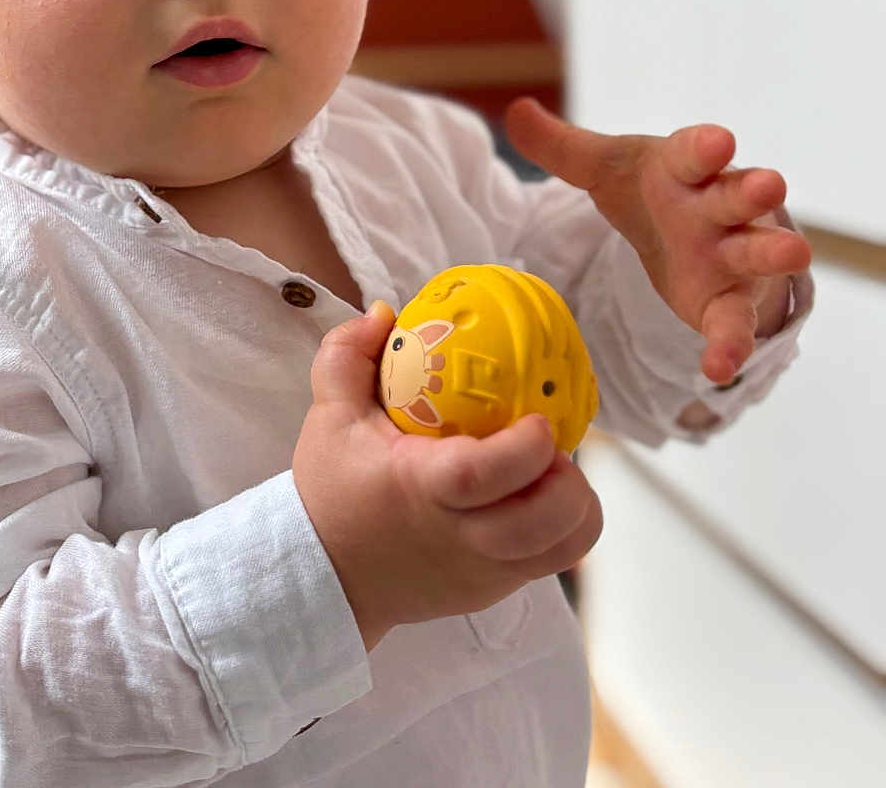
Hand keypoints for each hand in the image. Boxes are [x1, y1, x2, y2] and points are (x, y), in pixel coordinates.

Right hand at [293, 303, 602, 651]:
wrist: (326, 573)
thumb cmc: (332, 486)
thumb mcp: (329, 413)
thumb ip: (347, 353)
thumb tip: (386, 312)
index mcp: (418, 488)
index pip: (482, 476)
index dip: (526, 449)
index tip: (539, 420)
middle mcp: (458, 537)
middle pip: (544, 525)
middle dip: (569, 481)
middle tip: (553, 446)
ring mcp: (482, 572)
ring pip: (562, 551)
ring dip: (575, 508)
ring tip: (552, 473)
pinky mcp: (493, 591)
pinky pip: (550, 563)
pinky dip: (560, 529)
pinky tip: (534, 497)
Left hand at [503, 97, 811, 383]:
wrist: (683, 236)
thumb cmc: (650, 189)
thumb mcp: (604, 167)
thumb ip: (561, 147)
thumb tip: (515, 111)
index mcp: (686, 167)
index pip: (696, 152)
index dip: (705, 147)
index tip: (717, 140)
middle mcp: (718, 207)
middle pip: (739, 195)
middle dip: (753, 190)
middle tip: (768, 185)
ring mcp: (731, 254)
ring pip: (758, 252)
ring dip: (773, 251)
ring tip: (792, 251)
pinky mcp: (728, 301)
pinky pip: (734, 323)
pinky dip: (730, 344)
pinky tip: (718, 367)